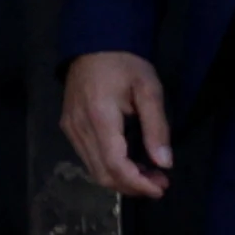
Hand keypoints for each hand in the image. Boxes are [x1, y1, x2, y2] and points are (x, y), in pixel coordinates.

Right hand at [60, 50, 173, 200]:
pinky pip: (89, 158)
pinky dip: (111, 168)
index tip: (160, 189)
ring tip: (151, 175)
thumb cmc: (126, 64)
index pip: (115, 164)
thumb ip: (157, 128)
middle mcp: (79, 128)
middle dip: (132, 186)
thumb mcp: (150, 90)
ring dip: (123, 179)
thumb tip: (164, 163)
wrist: (95, 45)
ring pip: (94, 169)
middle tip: (160, 183)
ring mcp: (71, 129)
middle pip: (102, 173)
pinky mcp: (69, 128)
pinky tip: (133, 164)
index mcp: (99, 117)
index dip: (137, 183)